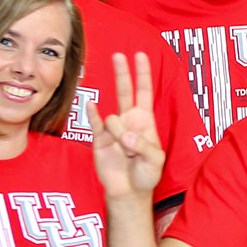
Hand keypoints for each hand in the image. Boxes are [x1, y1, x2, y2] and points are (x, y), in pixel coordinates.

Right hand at [90, 52, 164, 200]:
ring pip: (113, 117)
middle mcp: (128, 121)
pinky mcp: (99, 138)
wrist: (128, 192)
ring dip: (120, 135)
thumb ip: (144, 146)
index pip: (144, 92)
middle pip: (125, 91)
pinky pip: (95, 122)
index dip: (143, 74)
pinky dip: (93, 114)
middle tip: (118, 55)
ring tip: (127, 153)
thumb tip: (124, 135)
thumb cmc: (145, 175)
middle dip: (122, 73)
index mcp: (145, 121)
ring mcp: (112, 128)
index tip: (141, 55)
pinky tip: (92, 105)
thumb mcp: (155, 161)